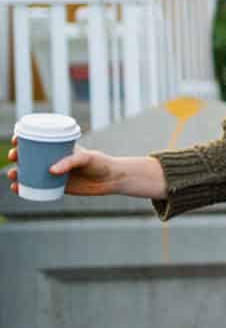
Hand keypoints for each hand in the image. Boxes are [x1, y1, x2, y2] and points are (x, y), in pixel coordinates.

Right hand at [7, 141, 130, 197]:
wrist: (110, 180)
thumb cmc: (100, 163)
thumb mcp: (87, 158)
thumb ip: (70, 162)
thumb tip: (51, 171)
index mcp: (61, 148)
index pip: (40, 140)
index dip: (26, 139)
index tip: (16, 139)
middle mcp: (55, 160)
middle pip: (31, 156)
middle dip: (17, 155)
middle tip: (13, 156)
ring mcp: (54, 174)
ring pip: (30, 172)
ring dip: (17, 172)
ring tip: (12, 175)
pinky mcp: (56, 187)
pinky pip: (36, 188)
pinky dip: (24, 188)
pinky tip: (16, 189)